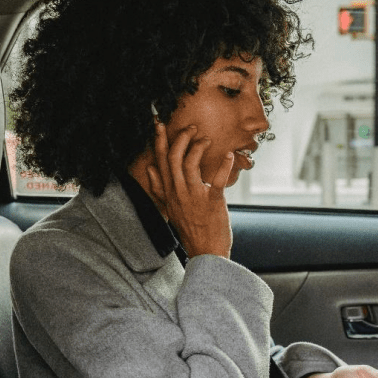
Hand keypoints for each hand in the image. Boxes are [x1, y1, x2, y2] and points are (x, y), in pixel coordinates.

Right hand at [146, 122, 234, 258]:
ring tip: (206, 140)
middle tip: (191, 127)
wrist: (206, 253)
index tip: (159, 124)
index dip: (159, 141)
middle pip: (172, 158)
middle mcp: (178, 193)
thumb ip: (159, 188)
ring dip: (197, 147)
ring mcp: (194, 197)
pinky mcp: (212, 202)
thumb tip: (149, 169)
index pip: (160, 161)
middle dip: (180, 138)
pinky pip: (217, 180)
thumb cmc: (191, 230)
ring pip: (189, 164)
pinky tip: (228, 155)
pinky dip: (223, 165)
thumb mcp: (170, 208)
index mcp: (169, 192)